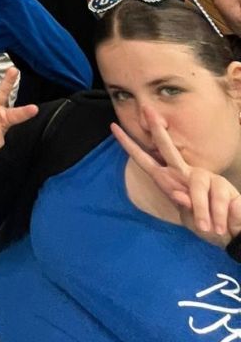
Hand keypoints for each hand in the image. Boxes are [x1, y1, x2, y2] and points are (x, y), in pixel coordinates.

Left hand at [112, 107, 240, 245]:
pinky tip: (224, 222)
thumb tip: (179, 195)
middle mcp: (185, 173)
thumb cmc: (205, 222)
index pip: (145, 159)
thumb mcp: (188, 215)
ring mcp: (206, 177)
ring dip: (205, 213)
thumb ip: (182, 203)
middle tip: (147, 110)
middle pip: (168, 149)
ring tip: (211, 229)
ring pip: (198, 189)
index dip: (129, 145)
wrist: (232, 230)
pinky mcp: (225, 185)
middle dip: (157, 131)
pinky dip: (221, 215)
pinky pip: (221, 201)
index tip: (112, 127)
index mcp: (170, 180)